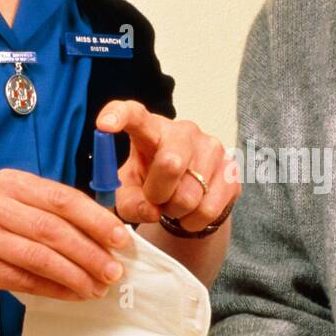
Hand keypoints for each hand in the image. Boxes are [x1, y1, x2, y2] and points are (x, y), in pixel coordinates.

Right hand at [0, 167, 129, 301]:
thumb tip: (110, 236)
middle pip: (53, 229)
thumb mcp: (21, 204)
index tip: (121, 239)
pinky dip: (56, 289)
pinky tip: (75, 294)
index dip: (96, 220)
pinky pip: (27, 280)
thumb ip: (59, 213)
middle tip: (114, 270)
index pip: (62, 199)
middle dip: (90, 252)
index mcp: (12, 183)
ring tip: (98, 287)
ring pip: (40, 257)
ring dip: (76, 275)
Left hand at [97, 100, 240, 233]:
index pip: (135, 114)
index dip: (119, 116)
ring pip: (189, 195)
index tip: (103, 124)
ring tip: (175, 205)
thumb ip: (130, 203)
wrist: (191, 198)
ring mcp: (212, 147)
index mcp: (151, 129)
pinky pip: (208, 209)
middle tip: (156, 199)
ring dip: (176, 211)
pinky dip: (194, 221)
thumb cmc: (152, 188)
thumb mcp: (130, 195)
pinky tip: (191, 213)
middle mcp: (183, 131)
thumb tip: (151, 210)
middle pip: (170, 163)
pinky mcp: (231, 170)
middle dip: (158, 193)